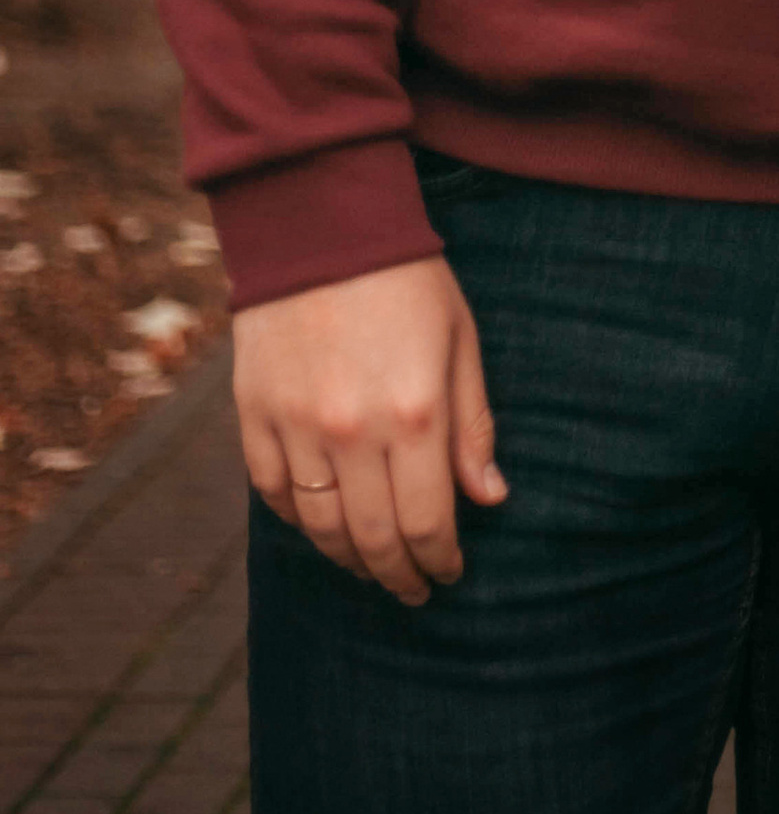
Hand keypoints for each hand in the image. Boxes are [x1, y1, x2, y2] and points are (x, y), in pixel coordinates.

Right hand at [232, 257, 506, 605]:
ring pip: (320, 529)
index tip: (450, 573)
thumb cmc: (407, 280)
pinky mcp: (254, 416)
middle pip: (374, 539)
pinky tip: (323, 524)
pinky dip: (299, 520)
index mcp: (415, 414)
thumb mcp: (460, 341)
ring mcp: (296, 428)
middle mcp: (353, 432)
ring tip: (372, 567)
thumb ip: (472, 426)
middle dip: (399, 575)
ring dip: (350, 560)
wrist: (320, 224)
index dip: (441, 560)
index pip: (428, 522)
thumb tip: (488, 499)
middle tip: (415, 588)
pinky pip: (274, 494)